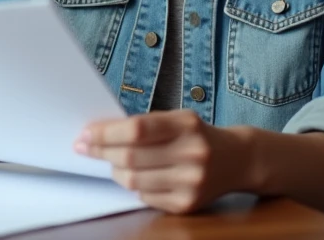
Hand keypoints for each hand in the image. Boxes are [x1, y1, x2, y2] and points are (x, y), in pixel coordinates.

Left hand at [74, 110, 252, 212]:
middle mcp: (192, 154)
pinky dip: (135, 186)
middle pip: (131, 157)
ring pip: (134, 180)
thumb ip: (145, 124)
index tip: (86, 134)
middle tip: (85, 147)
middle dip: (102, 152)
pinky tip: (138, 176)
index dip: (106, 133)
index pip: (136, 129)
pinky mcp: (187, 204)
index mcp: (187, 125)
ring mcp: (191, 182)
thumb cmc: (198, 135)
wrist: (238, 160)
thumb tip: (100, 132)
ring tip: (112, 162)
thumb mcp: (178, 119)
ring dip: (115, 170)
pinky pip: (145, 197)